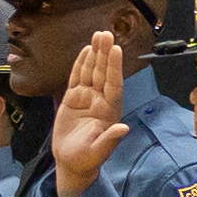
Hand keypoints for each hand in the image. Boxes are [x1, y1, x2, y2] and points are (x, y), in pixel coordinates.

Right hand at [48, 28, 130, 194]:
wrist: (71, 163)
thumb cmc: (86, 160)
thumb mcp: (97, 153)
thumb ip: (110, 140)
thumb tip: (124, 128)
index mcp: (109, 111)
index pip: (113, 85)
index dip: (114, 67)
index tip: (116, 49)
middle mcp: (100, 101)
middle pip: (103, 73)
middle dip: (105, 54)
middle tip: (106, 33)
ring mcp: (87, 98)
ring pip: (91, 72)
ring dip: (95, 54)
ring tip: (98, 35)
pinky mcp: (73, 99)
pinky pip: (77, 78)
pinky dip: (81, 64)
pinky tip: (85, 50)